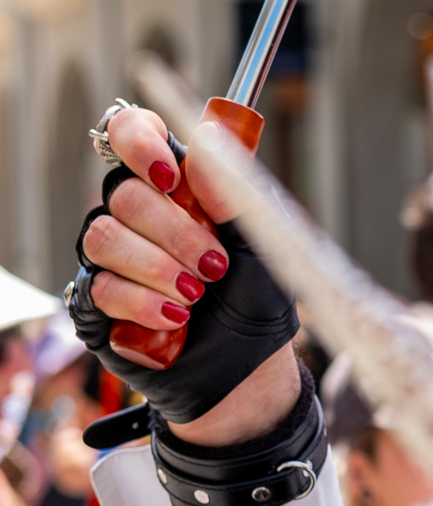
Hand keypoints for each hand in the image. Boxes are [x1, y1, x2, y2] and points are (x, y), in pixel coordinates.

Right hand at [71, 104, 299, 437]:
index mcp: (172, 187)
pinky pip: (99, 287)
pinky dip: (142, 302)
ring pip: (103, 237)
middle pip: (122, 193)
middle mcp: (135, 216)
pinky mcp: (97, 304)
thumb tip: (207, 143)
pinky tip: (176, 318)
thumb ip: (235, 195)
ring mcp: (112, 259)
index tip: (171, 176)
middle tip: (214, 267)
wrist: (245, 372)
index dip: (140, 144)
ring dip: (156, 267)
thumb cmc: (255, 303)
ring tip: (196, 296)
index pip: (131, 133)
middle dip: (174, 232)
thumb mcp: (262, 246)